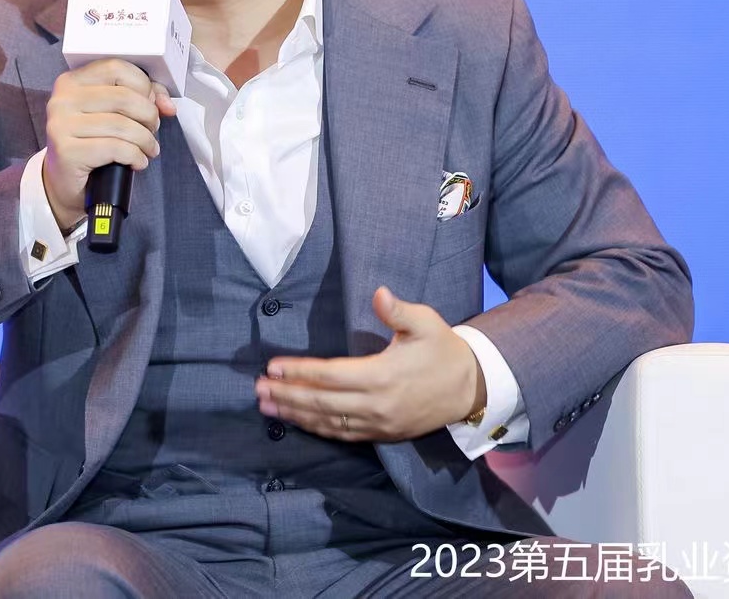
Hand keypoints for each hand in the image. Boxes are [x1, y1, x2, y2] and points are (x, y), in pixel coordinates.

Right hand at [43, 59, 176, 231]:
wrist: (65, 182)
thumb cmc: (91, 143)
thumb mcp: (112, 114)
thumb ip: (141, 98)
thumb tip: (167, 104)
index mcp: (71, 82)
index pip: (116, 68)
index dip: (143, 85)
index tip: (153, 103)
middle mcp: (62, 100)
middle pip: (123, 97)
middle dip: (148, 115)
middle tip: (152, 129)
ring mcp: (61, 125)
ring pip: (122, 125)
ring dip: (145, 140)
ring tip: (149, 149)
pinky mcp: (67, 152)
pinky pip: (116, 148)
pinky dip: (135, 156)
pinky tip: (137, 162)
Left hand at [254, 287, 486, 441]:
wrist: (470, 388)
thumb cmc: (443, 349)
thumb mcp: (426, 322)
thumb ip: (399, 310)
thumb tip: (379, 293)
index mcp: (382, 375)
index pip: (330, 375)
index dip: (299, 372)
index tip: (273, 366)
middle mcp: (377, 404)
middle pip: (322, 402)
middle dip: (287, 395)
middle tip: (258, 389)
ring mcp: (379, 423)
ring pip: (329, 422)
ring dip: (295, 414)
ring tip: (268, 406)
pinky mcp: (383, 435)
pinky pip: (343, 435)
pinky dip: (317, 429)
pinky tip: (298, 421)